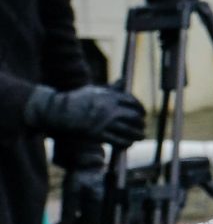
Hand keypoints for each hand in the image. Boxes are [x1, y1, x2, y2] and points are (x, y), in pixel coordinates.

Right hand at [23, 85, 146, 147]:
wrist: (58, 112)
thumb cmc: (76, 100)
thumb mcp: (94, 90)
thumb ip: (111, 88)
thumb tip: (122, 80)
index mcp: (110, 96)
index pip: (133, 102)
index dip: (141, 109)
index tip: (142, 114)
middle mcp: (109, 108)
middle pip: (134, 117)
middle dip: (140, 123)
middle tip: (142, 127)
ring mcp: (104, 122)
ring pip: (129, 130)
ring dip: (137, 134)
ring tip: (140, 136)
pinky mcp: (98, 134)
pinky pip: (118, 140)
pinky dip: (126, 143)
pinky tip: (128, 143)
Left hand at [51, 165, 103, 223]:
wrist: (86, 164)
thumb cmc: (79, 176)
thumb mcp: (71, 190)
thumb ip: (69, 209)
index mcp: (97, 202)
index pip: (91, 223)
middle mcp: (100, 205)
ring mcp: (98, 205)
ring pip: (85, 222)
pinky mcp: (93, 204)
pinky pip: (84, 217)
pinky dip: (73, 222)